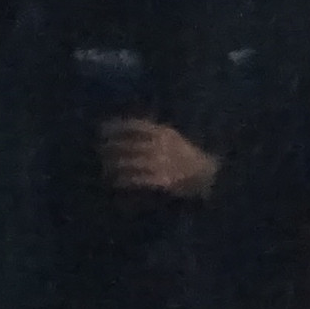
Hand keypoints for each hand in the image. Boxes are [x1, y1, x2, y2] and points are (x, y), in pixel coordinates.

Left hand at [101, 118, 219, 198]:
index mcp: (164, 133)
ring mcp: (162, 163)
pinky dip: (125, 180)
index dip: (115, 126)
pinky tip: (116, 182)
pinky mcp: (163, 181)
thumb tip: (128, 131)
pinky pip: (138, 179)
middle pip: (128, 144)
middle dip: (110, 147)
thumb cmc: (190, 160)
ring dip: (114, 165)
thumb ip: (154, 134)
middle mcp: (162, 146)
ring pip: (131, 161)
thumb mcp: (175, 139)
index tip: (101, 129)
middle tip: (98, 151)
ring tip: (103, 169)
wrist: (211, 179)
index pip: (134, 125)